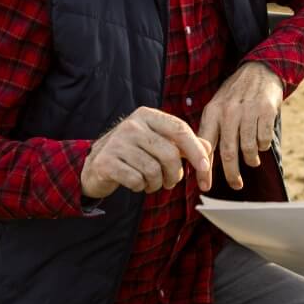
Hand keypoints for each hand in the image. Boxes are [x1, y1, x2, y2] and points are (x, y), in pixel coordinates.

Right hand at [81, 107, 211, 198]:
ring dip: (157, 184)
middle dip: (175, 175)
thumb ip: (183, 143)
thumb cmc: (134, 153)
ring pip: (154, 171)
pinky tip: (135, 183)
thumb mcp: (157, 141)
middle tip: (171, 183)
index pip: (180, 130)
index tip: (205, 170)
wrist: (96, 164)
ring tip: (151, 182)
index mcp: (148, 115)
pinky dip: (140, 187)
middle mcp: (132, 125)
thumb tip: (207, 149)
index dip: (196, 151)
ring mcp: (117, 142)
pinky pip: (136, 181)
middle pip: (169, 154)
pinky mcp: (106, 162)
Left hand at [198, 61, 283, 189]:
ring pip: (248, 149)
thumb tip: (200, 161)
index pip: (205, 145)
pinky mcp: (266, 110)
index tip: (205, 186)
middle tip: (235, 185)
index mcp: (212, 112)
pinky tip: (261, 142)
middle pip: (228, 153)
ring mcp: (248, 111)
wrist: (259, 69)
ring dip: (251, 159)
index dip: (204, 169)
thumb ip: (211, 131)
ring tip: (252, 160)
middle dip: (231, 174)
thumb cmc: (235, 94)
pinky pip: (264, 139)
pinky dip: (263, 146)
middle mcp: (228, 112)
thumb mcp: (217, 106)